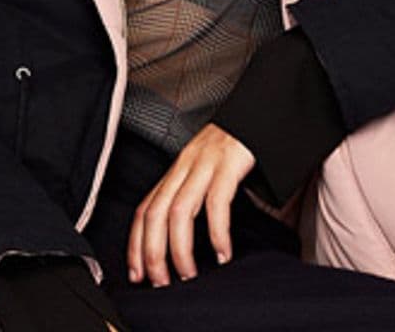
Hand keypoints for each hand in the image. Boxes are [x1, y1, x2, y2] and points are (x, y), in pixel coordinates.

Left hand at [126, 123, 253, 287]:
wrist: (258, 111)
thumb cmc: (234, 146)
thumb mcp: (205, 170)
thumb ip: (194, 197)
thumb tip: (185, 238)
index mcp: (175, 172)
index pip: (144, 210)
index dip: (135, 244)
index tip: (136, 273)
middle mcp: (184, 167)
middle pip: (155, 213)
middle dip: (152, 252)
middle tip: (160, 282)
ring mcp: (205, 164)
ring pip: (179, 210)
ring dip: (180, 248)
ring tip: (188, 275)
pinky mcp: (229, 163)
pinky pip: (217, 202)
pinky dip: (217, 232)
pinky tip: (223, 253)